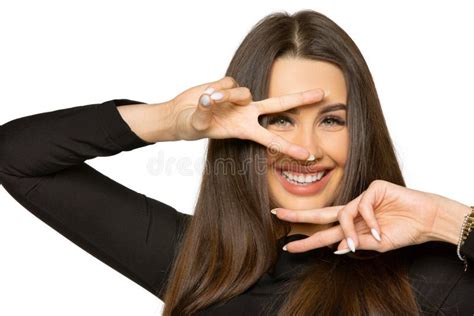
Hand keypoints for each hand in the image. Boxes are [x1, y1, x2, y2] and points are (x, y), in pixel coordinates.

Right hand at [169, 76, 325, 159]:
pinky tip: (206, 94)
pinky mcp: (230, 84)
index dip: (289, 147)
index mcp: (245, 129)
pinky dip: (215, 89)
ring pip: (243, 92)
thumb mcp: (198, 125)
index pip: (272, 139)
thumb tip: (208, 98)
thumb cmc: (191, 125)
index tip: (308, 156)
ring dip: (226, 96)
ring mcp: (239, 99)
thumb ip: (204, 112)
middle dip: (300, 99)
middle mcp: (247, 113)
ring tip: (209, 101)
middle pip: (279, 105)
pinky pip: (227, 82)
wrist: (180, 115)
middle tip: (323, 94)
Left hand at [273, 180, 448, 253]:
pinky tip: (380, 230)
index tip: (288, 246)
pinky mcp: (373, 188)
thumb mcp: (378, 244)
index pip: (324, 232)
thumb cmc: (404, 231)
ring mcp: (362, 198)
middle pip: (321, 214)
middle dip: (299, 216)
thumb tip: (336, 249)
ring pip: (343, 213)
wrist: (427, 219)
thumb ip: (357, 243)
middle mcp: (353, 211)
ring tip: (367, 241)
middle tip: (278, 216)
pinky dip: (370, 221)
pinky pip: (362, 206)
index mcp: (353, 224)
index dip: (306, 239)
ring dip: (351, 231)